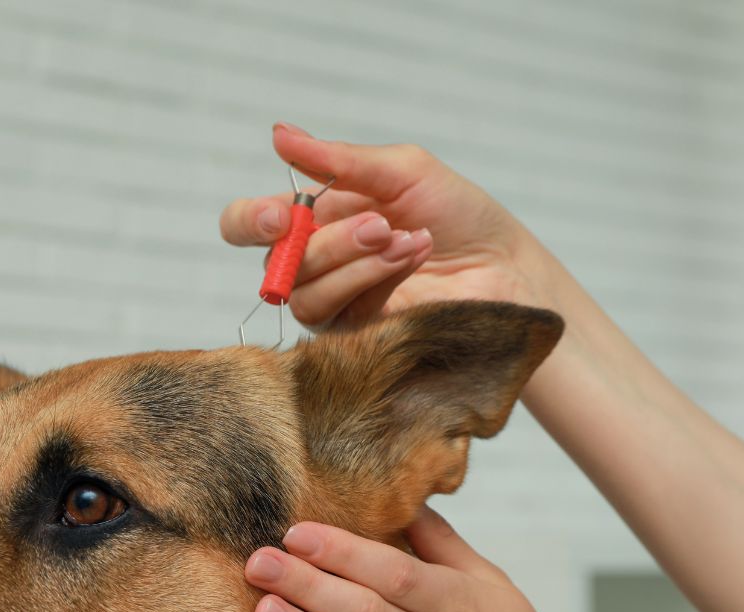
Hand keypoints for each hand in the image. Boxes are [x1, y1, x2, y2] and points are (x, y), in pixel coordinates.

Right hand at [220, 123, 554, 329]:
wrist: (502, 266)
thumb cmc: (458, 214)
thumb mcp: (401, 170)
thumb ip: (337, 160)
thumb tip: (278, 134)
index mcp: (316, 218)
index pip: (250, 225)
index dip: (251, 221)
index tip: (281, 217)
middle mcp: (315, 263)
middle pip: (274, 262)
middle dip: (328, 241)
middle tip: (380, 224)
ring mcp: (333, 302)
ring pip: (303, 294)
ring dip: (354, 262)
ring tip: (405, 240)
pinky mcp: (352, 337)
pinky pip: (333, 315)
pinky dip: (371, 280)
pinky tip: (410, 258)